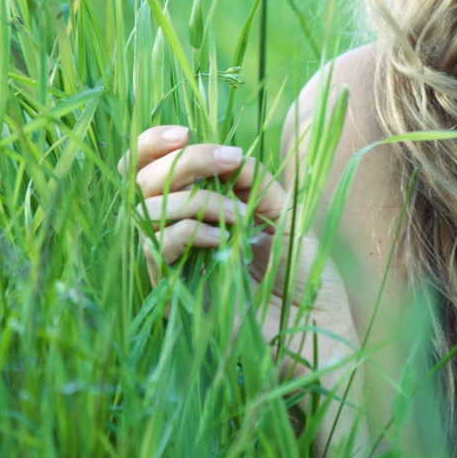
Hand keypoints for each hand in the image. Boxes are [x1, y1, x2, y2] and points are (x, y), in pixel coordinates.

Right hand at [123, 125, 355, 380]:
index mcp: (197, 206)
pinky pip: (158, 247)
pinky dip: (190, 231)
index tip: (183, 132)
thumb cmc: (303, 271)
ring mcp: (172, 261)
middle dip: (184, 161)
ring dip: (200, 200)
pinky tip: (223, 240)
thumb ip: (251, 178)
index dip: (153, 143)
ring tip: (242, 218)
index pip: (146, 166)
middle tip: (226, 161)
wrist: (316, 325)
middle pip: (140, 179)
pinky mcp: (173, 291)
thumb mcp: (283, 210)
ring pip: (146, 210)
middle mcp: (176, 230)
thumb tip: (225, 155)